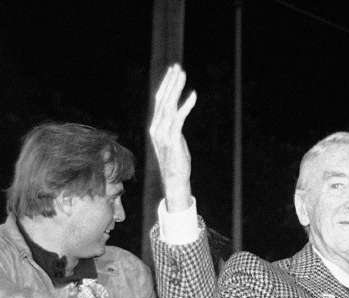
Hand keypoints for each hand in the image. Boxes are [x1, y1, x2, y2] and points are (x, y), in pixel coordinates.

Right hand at [149, 64, 197, 212]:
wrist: (174, 180)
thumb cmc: (177, 161)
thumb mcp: (174, 140)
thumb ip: (173, 127)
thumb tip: (178, 115)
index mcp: (155, 126)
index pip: (159, 100)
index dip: (166, 85)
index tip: (173, 72)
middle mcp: (156, 127)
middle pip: (163, 99)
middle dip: (171, 82)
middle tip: (178, 67)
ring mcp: (162, 133)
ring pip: (169, 105)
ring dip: (176, 88)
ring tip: (183, 74)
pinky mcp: (172, 139)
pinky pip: (179, 118)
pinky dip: (186, 105)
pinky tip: (193, 95)